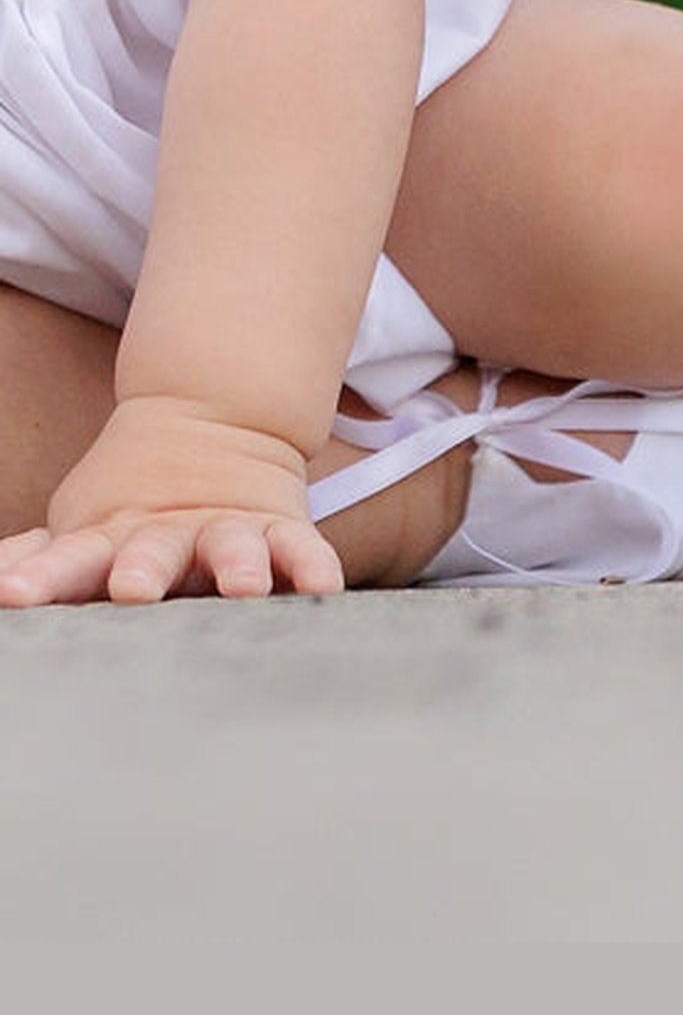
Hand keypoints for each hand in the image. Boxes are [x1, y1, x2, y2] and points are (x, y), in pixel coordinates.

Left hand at [0, 396, 345, 606]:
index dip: (44, 576)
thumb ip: (41, 559)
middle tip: (134, 588)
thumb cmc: (134, 504)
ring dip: (236, 565)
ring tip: (243, 587)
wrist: (215, 421)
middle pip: (154, 551)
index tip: (15, 594)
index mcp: (115, 535)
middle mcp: (172, 533)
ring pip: (232, 547)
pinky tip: (319, 586)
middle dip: (145, 568)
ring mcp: (228, 530)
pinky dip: (312, 564)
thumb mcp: (84, 527)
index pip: (72, 558)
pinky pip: (301, 548)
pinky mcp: (279, 530)